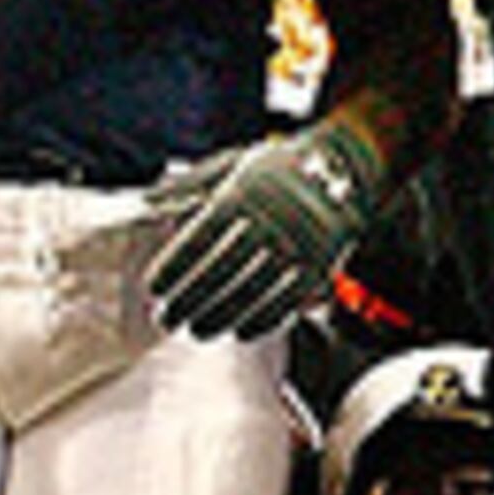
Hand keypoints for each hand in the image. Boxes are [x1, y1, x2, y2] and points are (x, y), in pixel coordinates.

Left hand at [145, 119, 385, 338]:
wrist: (345, 166)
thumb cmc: (277, 168)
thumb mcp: (234, 164)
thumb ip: (190, 183)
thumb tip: (148, 201)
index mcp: (242, 194)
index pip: (199, 239)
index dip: (174, 267)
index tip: (155, 288)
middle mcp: (268, 220)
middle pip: (219, 271)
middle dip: (189, 300)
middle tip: (167, 319)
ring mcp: (297, 244)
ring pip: (250, 291)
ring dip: (220, 316)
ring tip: (198, 330)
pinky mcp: (321, 263)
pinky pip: (288, 300)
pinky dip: (262, 320)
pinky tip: (240, 330)